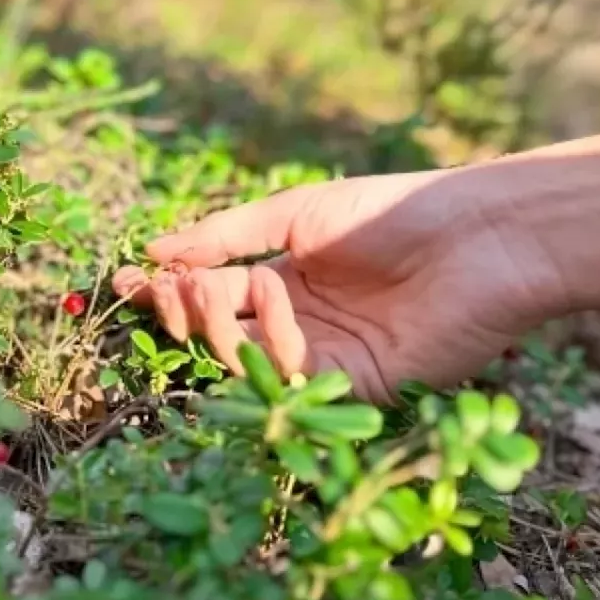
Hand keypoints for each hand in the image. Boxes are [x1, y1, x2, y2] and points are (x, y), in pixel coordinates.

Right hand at [112, 168, 564, 403]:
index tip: (123, 278)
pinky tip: (278, 299)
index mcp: (283, 280)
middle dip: (178, 311)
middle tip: (164, 286)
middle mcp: (296, 324)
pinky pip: (287, 379)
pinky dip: (269, 340)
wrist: (477, 236)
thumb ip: (226, 235)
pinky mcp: (351, 388)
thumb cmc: (391, 211)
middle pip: (216, 334)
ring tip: (211, 285)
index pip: (210, 293)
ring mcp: (322, 358)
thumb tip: (154, 250)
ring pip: (241, 363)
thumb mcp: (295, 212)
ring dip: (213, 324)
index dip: (166, 290)